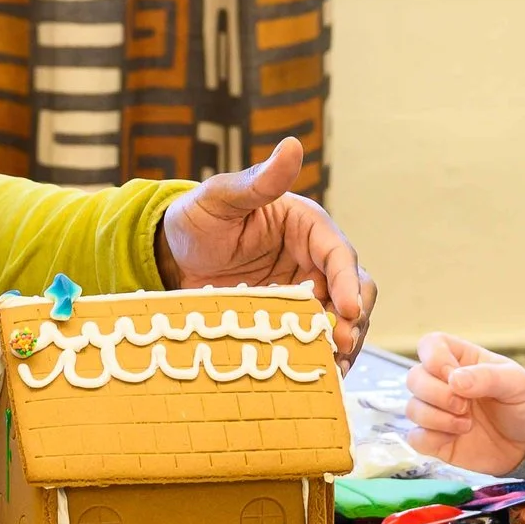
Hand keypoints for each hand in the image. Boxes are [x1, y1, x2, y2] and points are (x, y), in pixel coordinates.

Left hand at [157, 137, 376, 364]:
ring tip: (334, 370)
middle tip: (341, 346)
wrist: (170, 257)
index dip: (348, 282)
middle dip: (354, 318)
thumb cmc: (196, 219)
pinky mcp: (290, 318)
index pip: (339, 253)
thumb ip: (258, 181)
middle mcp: (313, 259)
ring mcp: (304, 291)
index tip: (347, 310)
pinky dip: (320, 356)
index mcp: (307, 225)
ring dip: (343, 343)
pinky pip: (314, 338)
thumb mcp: (221, 198)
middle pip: (353, 289)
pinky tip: (319, 377)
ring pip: (341, 319)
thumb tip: (292, 146)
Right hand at [404, 332, 524, 471]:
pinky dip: (431, 439)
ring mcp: (437, 411)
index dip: (434, 358)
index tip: (454, 376)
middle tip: (465, 407)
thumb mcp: (517, 383)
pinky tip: (455, 438)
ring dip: (437, 418)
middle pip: (414, 377)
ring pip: (411, 408)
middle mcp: (442, 383)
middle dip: (437, 394)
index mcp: (461, 360)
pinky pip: (415, 437)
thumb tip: (454, 380)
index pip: (430, 345)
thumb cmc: (524, 404)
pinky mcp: (435, 439)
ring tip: (467, 424)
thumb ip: (488, 377)